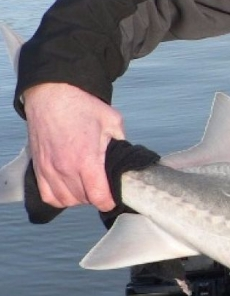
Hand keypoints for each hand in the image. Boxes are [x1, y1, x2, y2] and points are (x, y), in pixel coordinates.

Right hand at [23, 83, 124, 210]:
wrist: (52, 95)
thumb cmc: (80, 106)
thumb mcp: (112, 121)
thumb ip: (121, 143)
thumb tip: (125, 158)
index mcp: (87, 159)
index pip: (99, 196)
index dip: (110, 201)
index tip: (115, 197)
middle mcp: (66, 168)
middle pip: (84, 200)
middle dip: (97, 196)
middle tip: (104, 186)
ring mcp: (49, 170)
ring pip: (66, 200)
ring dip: (79, 198)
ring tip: (88, 187)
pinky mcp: (39, 168)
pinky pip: (49, 196)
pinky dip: (60, 197)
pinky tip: (70, 189)